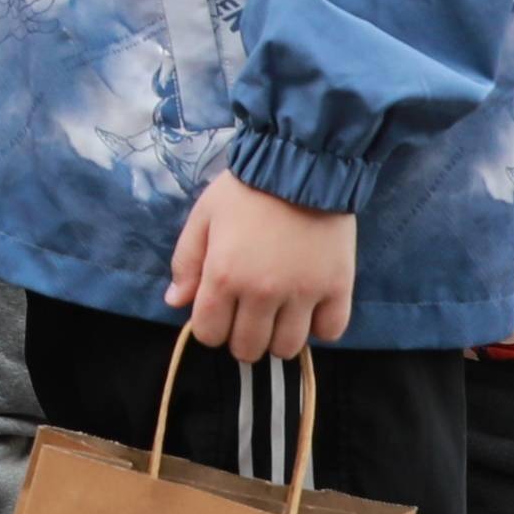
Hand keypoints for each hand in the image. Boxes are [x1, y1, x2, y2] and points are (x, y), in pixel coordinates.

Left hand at [166, 172, 357, 364]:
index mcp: (224, 276)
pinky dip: (320, 327)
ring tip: (280, 313)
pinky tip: (310, 309)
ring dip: (279, 337)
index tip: (219, 312)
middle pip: (248, 349)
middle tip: (249, 314)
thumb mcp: (203, 217)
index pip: (210, 334)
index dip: (211, 327)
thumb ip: (186, 262)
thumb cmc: (246, 190)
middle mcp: (263, 292)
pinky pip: (330, 332)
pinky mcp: (338, 287)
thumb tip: (175, 302)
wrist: (302, 164)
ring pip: (287, 348)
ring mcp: (303, 293)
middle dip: (242, 337)